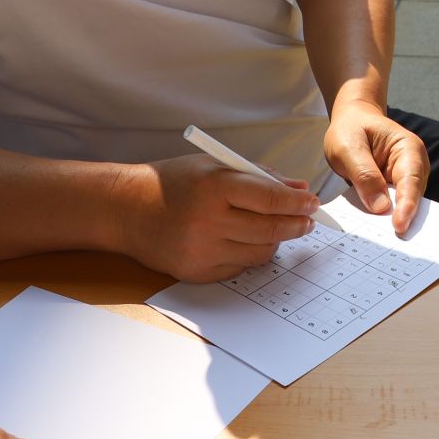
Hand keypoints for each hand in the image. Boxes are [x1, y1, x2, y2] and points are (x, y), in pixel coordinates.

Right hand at [120, 153, 319, 282]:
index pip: (270, 198)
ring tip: (279, 228)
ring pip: (259, 252)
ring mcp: (202, 251)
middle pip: (270, 229)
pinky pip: (239, 267)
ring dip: (276, 240)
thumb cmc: (174, 182)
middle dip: (296, 224)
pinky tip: (249, 241)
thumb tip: (299, 188)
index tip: (312, 202)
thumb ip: (259, 176)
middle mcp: (208, 222)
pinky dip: (251, 254)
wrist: (126, 209)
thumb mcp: (215, 166)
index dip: (297, 202)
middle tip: (307, 220)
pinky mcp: (196, 272)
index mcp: (214, 187)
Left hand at [323, 98, 426, 234]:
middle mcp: (413, 166)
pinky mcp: (395, 190)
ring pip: (404, 205)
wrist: (352, 122)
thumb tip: (380, 207)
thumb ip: (363, 174)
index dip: (406, 205)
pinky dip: (385, 218)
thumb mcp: (348, 146)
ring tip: (384, 241)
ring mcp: (405, 179)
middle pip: (412, 197)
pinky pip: (392, 207)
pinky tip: (376, 232)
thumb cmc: (351, 129)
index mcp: (408, 149)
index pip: (411, 180)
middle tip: (394, 242)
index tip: (399, 225)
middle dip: (404, 218)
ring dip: (393, 220)